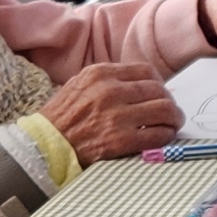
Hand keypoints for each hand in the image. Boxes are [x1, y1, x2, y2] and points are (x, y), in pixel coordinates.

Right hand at [41, 60, 180, 163]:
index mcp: (100, 73)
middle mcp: (110, 91)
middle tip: (171, 111)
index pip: (146, 71)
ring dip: (173, 118)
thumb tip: (142, 85)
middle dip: (170, 101)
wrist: (43, 146)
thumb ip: (109, 81)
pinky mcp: (120, 140)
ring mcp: (116, 116)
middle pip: (158, 90)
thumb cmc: (60, 118)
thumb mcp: (80, 85)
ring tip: (172, 123)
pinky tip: (164, 137)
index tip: (160, 92)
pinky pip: (157, 135)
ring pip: (164, 110)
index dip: (158, 83)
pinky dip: (166, 135)